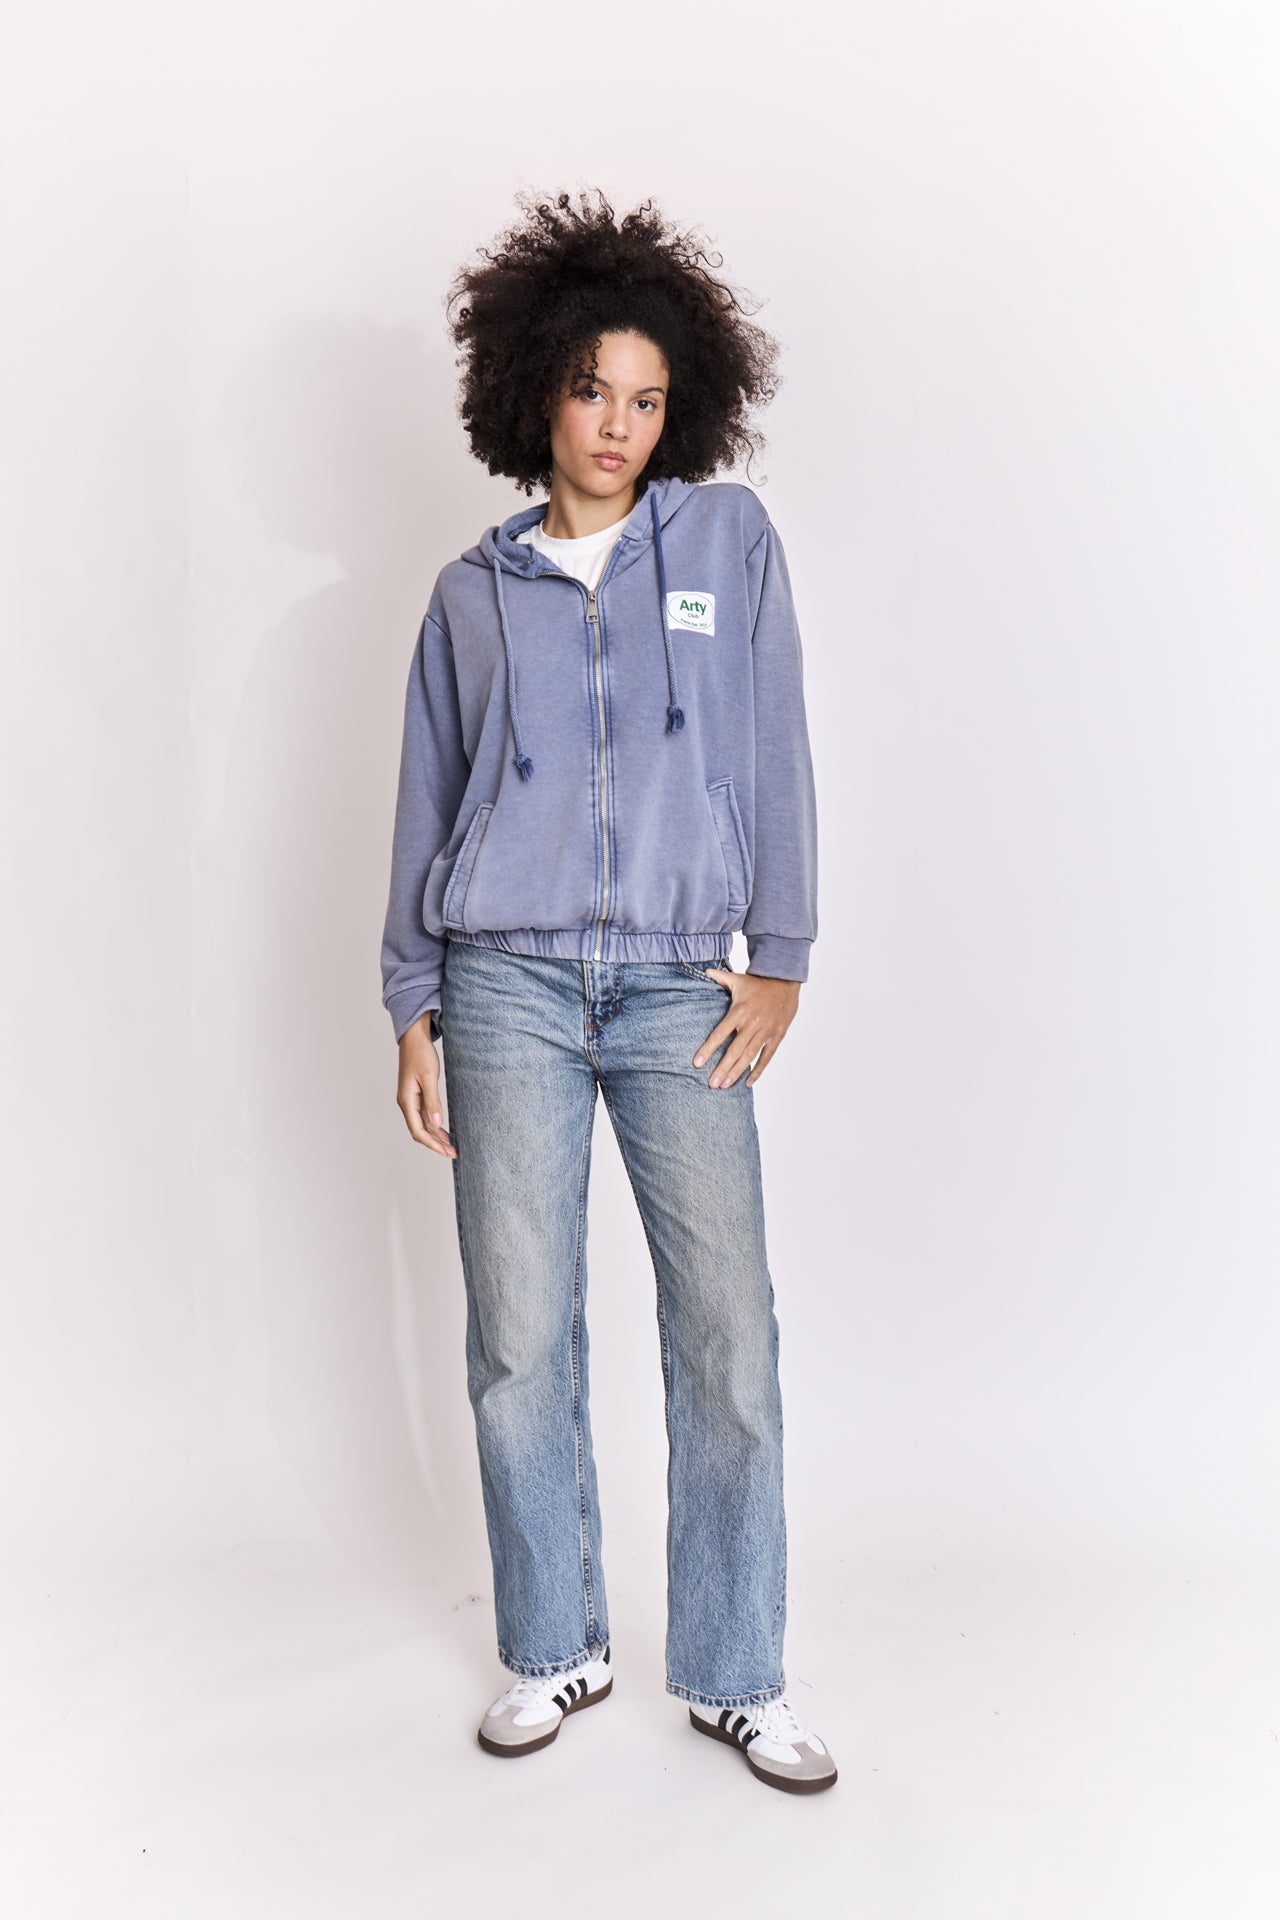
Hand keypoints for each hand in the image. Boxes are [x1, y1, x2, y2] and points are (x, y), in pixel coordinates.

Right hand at [397, 1014, 457, 1157]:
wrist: (414, 1038)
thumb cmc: (420, 1054)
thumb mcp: (428, 1077)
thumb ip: (432, 1101)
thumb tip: (436, 1124)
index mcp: (407, 1101)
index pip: (417, 1130)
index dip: (432, 1144)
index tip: (446, 1152)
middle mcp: (407, 1103)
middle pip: (420, 1131)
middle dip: (435, 1144)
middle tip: (453, 1153)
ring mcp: (411, 1099)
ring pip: (423, 1124)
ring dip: (436, 1136)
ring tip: (451, 1146)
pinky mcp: (417, 1095)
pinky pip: (425, 1115)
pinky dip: (435, 1125)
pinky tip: (445, 1130)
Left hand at [692, 970, 800, 1088]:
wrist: (785, 980)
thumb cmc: (757, 982)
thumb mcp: (736, 978)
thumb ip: (718, 978)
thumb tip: (702, 972)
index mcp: (739, 1010)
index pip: (720, 1033)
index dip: (708, 1049)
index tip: (697, 1063)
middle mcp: (752, 1022)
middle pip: (734, 1050)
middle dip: (722, 1068)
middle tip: (711, 1084)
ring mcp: (766, 1030)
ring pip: (749, 1056)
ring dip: (736, 1072)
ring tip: (724, 1085)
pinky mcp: (777, 1035)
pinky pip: (767, 1056)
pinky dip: (758, 1070)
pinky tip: (748, 1082)